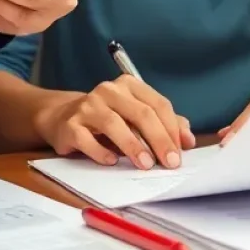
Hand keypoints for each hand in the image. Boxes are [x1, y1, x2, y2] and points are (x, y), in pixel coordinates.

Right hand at [34, 75, 194, 167]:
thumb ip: (163, 124)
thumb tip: (187, 141)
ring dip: (133, 146)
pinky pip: (87, 139)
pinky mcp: (70, 125)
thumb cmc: (107, 118)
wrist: (62, 117)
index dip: (172, 129)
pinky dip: (101, 151)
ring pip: (114, 123)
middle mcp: (109, 91)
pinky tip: (112, 162)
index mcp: (129, 85)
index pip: (158, 104)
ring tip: (146, 164)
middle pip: (140, 113)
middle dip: (159, 139)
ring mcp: (88, 106)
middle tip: (169, 163)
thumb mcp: (135, 117)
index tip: (181, 153)